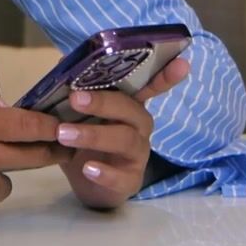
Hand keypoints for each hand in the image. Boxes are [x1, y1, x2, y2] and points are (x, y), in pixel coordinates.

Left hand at [57, 54, 189, 208]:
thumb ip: (72, 91)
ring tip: (63, 134)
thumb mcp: (75, 115)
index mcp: (128, 104)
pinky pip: (122, 176)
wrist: (87, 185)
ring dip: (94, 135)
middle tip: (75, 99)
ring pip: (124, 140)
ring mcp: (137, 154)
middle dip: (103, 102)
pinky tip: (87, 168)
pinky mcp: (130, 180)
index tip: (182, 63)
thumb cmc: (86, 140)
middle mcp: (139, 125)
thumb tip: (65, 60)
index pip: (149, 85)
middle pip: (130, 109)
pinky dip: (104, 172)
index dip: (165, 75)